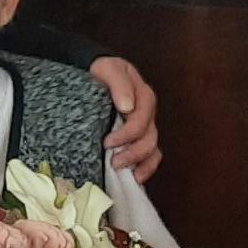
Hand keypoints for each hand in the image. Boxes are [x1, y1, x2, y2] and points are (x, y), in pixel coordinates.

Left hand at [90, 55, 160, 182]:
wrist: (95, 74)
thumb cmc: (101, 72)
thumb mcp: (109, 69)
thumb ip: (119, 83)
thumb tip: (127, 106)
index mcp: (144, 97)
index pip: (141, 121)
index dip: (127, 134)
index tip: (107, 142)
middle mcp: (147, 114)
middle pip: (149, 138)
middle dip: (132, 153)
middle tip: (113, 161)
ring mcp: (145, 127)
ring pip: (152, 149)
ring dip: (138, 163)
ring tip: (119, 170)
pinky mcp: (138, 138)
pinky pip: (151, 156)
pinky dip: (146, 168)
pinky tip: (135, 178)